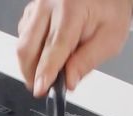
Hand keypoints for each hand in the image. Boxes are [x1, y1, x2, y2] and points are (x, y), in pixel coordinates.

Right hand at [16, 0, 132, 96]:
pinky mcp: (31, 10)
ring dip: (32, 63)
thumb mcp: (110, 39)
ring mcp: (37, 6)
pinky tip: (47, 52)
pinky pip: (23, 36)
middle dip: (32, 74)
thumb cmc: (110, 11)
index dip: (45, 72)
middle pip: (28, 47)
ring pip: (23, 43)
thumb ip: (88, 61)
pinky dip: (32, 51)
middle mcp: (49, 4)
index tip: (40, 89)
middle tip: (42, 88)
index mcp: (71, 9)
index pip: (53, 47)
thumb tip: (69, 81)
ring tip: (53, 67)